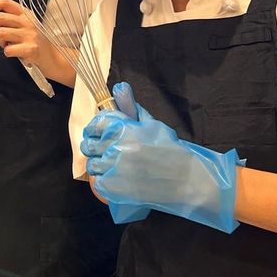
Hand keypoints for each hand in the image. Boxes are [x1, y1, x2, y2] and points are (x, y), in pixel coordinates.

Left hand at [0, 0, 68, 79]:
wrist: (53, 58)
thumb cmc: (37, 42)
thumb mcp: (26, 26)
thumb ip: (10, 20)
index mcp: (26, 14)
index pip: (5, 2)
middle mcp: (28, 22)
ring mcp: (30, 35)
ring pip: (1, 33)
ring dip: (0, 42)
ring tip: (8, 45)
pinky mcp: (30, 48)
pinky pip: (8, 50)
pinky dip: (8, 53)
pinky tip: (16, 53)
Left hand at [82, 82, 241, 232]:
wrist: (187, 180)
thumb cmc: (172, 150)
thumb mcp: (153, 125)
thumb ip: (134, 110)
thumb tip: (120, 89)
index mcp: (122, 128)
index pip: (95, 124)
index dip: (93, 129)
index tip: (94, 133)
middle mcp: (114, 146)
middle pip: (89, 145)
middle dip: (93, 147)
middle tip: (102, 152)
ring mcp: (112, 167)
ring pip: (92, 165)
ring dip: (99, 166)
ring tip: (111, 168)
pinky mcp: (113, 187)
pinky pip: (98, 183)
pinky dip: (104, 182)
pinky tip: (115, 180)